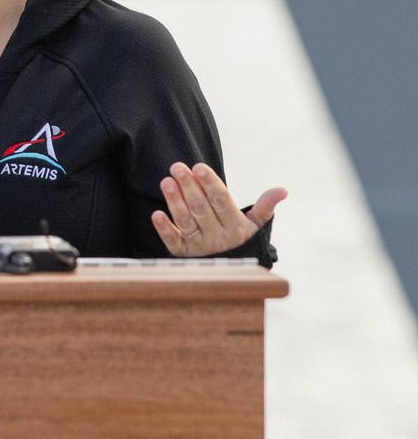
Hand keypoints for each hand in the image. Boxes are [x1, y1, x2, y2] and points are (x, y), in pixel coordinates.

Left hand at [151, 162, 287, 256]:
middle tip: (177, 167)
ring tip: (166, 182)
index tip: (198, 167)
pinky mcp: (184, 254)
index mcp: (235, 226)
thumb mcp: (256, 225)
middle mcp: (217, 237)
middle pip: (201, 208)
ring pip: (186, 221)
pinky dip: (165, 229)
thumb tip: (282, 190)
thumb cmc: (241, 239)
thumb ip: (265, 207)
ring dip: (175, 202)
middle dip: (189, 186)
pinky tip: (156, 214)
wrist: (232, 272)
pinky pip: (173, 241)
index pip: (222, 201)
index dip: (210, 184)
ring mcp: (200, 246)